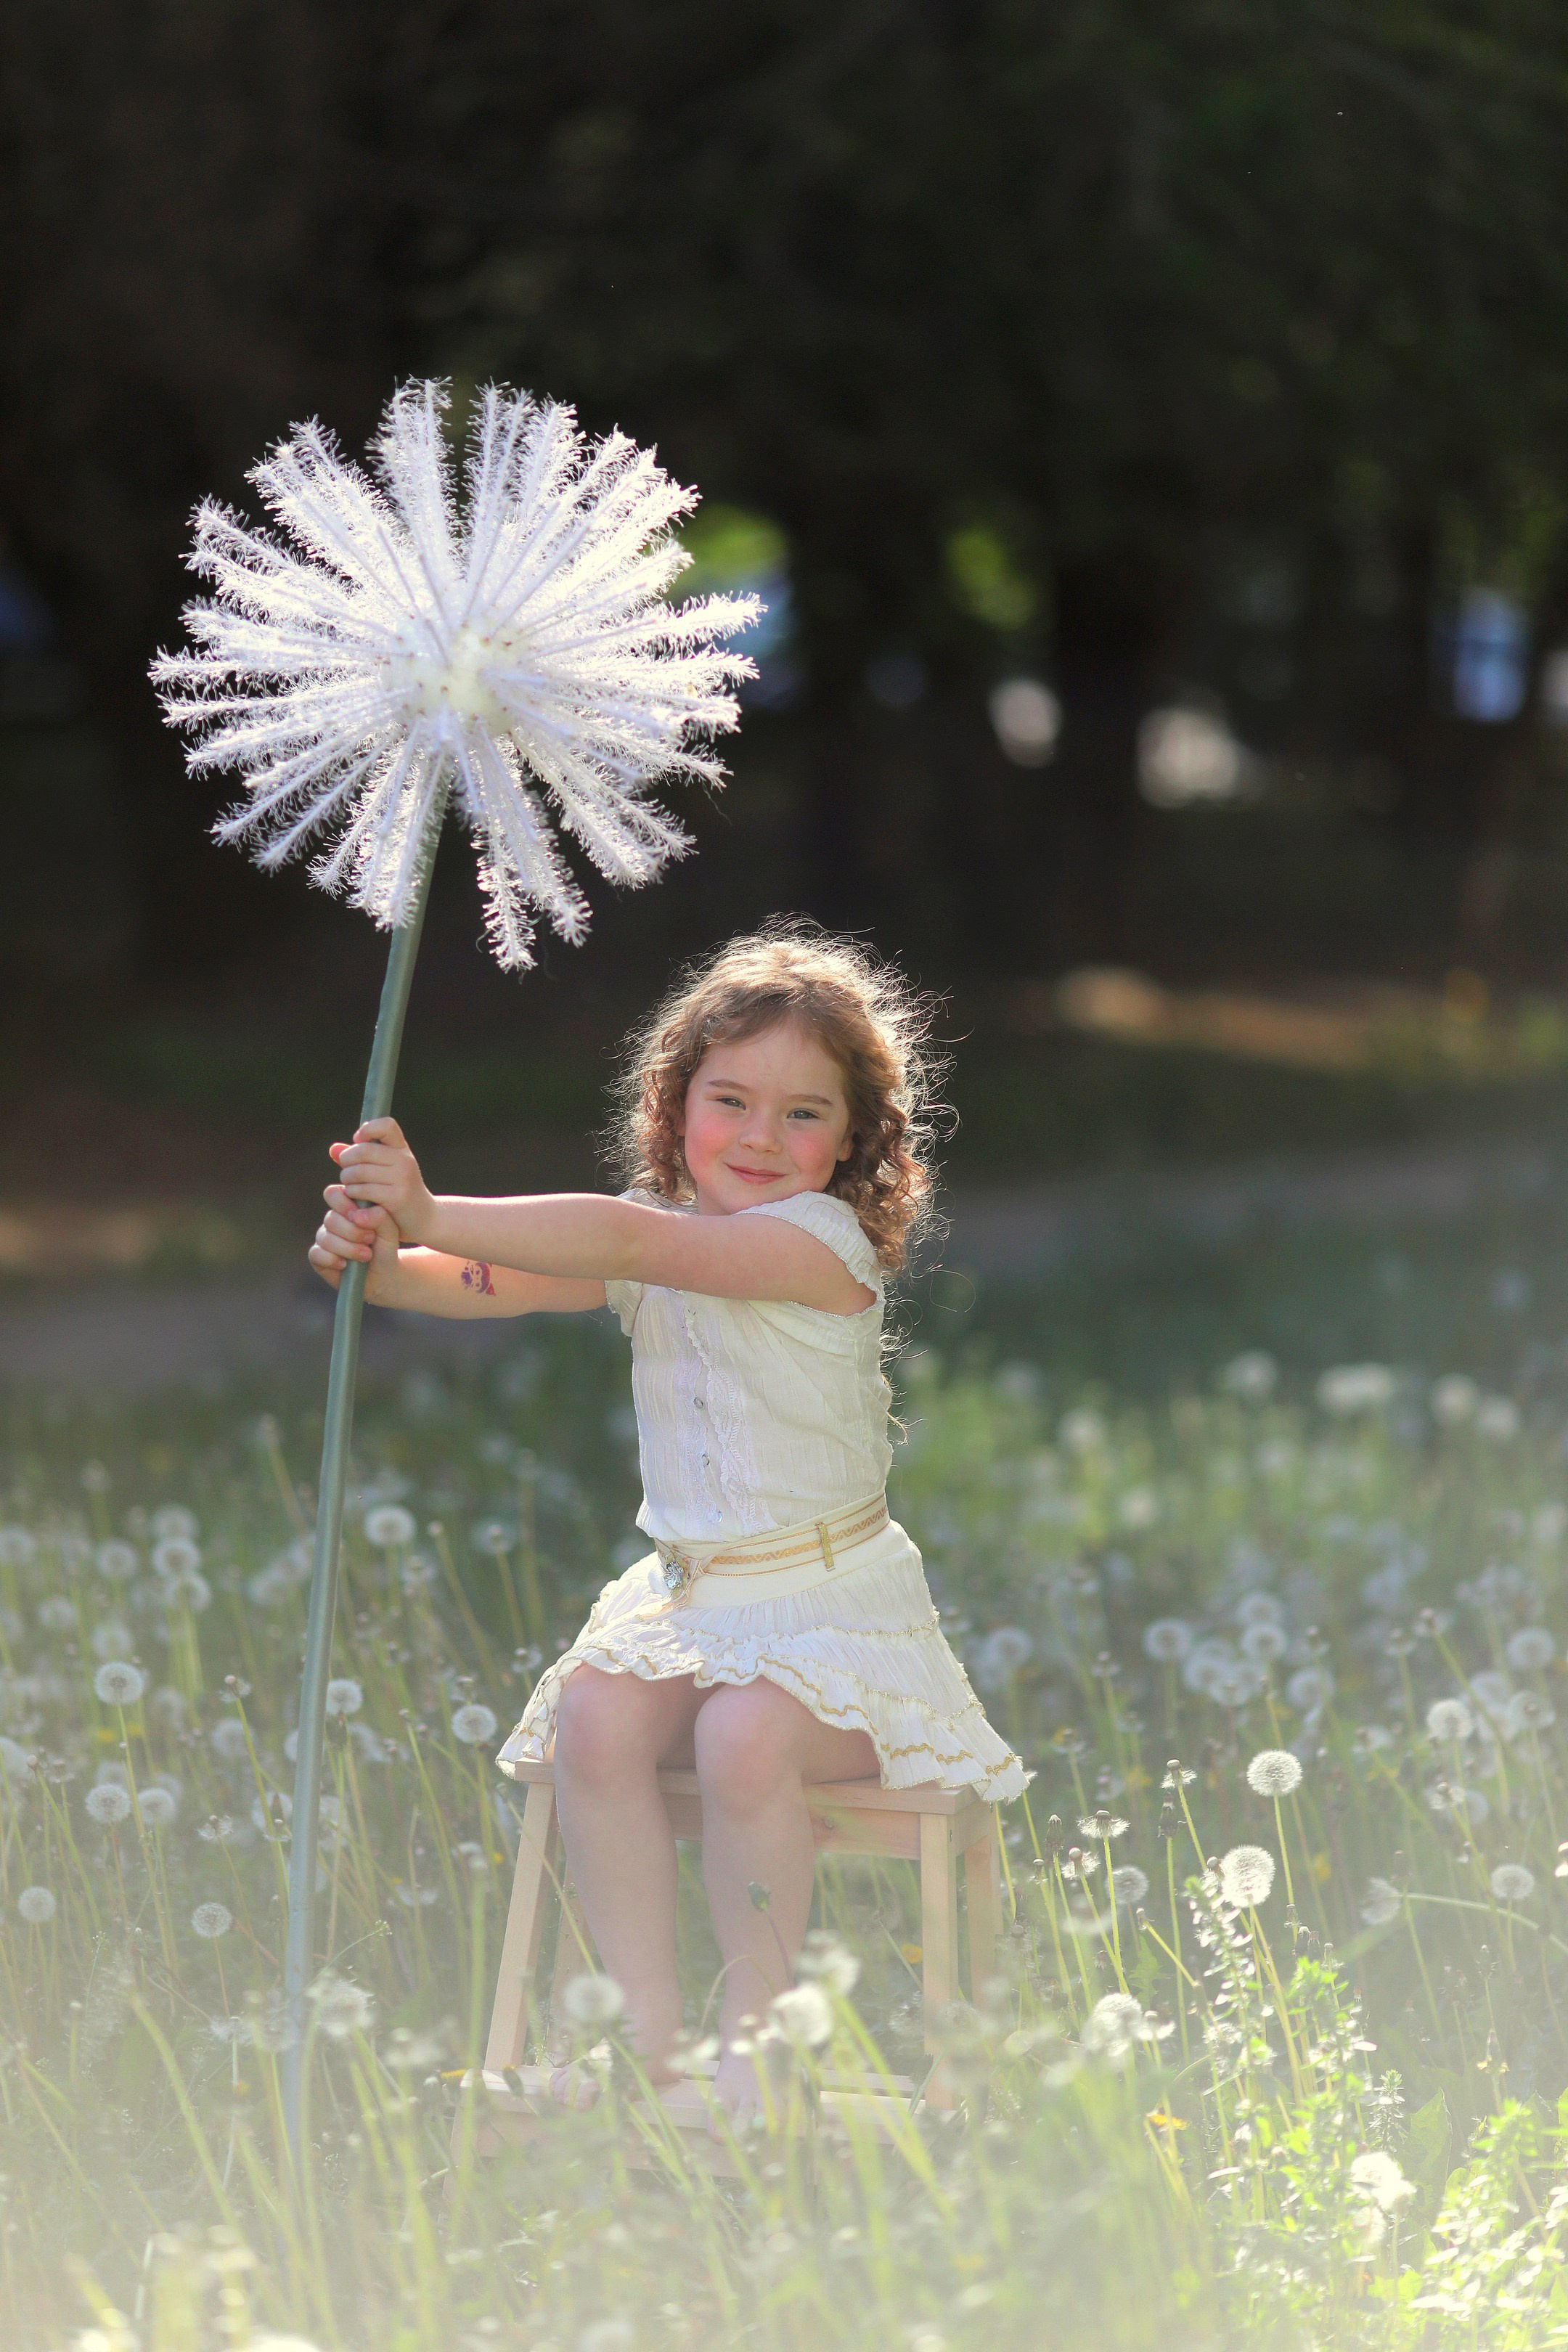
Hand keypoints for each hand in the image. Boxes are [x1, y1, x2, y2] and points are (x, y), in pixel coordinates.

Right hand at [308, 1194, 402, 1299]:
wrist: (383, 1274)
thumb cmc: (385, 1247)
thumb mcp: (390, 1231)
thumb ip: (380, 1217)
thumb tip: (357, 1215)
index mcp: (347, 1208)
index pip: (334, 1194)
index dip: (344, 1203)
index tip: (360, 1216)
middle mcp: (333, 1221)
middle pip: (331, 1218)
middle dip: (353, 1231)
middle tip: (371, 1239)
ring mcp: (324, 1238)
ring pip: (325, 1238)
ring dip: (348, 1248)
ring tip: (366, 1255)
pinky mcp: (318, 1257)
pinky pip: (316, 1253)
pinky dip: (332, 1260)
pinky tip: (345, 1264)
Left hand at [327, 1117, 436, 1242]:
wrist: (424, 1218)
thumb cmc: (398, 1191)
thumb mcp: (382, 1171)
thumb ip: (358, 1159)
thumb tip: (333, 1149)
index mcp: (401, 1148)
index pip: (386, 1125)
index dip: (367, 1130)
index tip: (359, 1142)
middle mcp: (405, 1160)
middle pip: (363, 1150)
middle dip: (346, 1160)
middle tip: (346, 1172)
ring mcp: (403, 1178)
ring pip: (359, 1171)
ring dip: (347, 1180)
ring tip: (350, 1186)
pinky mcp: (397, 1197)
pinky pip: (363, 1190)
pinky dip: (353, 1193)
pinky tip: (355, 1198)